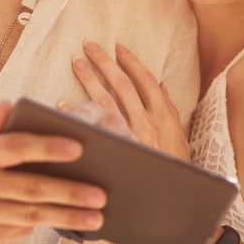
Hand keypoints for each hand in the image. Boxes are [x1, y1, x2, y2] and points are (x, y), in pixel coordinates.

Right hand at [0, 101, 105, 243]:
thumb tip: (15, 105)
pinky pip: (20, 231)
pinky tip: (70, 223)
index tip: (81, 146)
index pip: (15, 147)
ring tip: (98, 217)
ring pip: (30, 217)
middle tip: (102, 194)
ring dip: (67, 218)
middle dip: (70, 192)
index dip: (47, 147)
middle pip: (30, 188)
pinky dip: (45, 225)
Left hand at [72, 41, 188, 158]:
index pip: (146, 82)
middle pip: (123, 85)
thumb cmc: (174, 169)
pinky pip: (92, 128)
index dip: (132, 63)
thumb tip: (161, 85)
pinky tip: (63, 104)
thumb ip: (170, 111)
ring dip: (90, 80)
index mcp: (165, 117)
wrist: (170, 198)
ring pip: (106, 101)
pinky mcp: (115, 150)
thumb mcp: (180, 139)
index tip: (118, 47)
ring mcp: (129, 137)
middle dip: (106, 63)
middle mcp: (148, 123)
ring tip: (76, 63)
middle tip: (89, 45)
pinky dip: (77, 113)